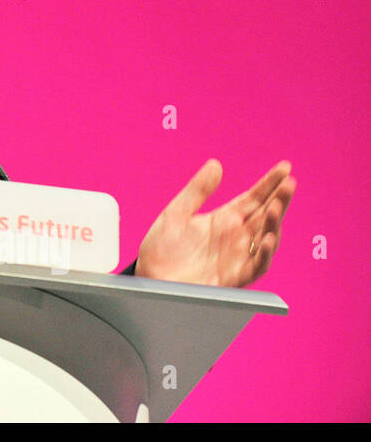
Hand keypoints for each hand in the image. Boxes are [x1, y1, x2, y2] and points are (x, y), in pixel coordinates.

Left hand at [134, 158, 294, 286]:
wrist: (150, 277)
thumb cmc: (162, 248)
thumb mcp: (176, 213)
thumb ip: (197, 191)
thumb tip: (215, 164)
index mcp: (225, 219)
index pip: (254, 198)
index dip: (270, 183)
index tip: (285, 167)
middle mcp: (237, 236)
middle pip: (266, 215)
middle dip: (280, 199)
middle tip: (290, 183)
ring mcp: (239, 256)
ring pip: (266, 237)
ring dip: (274, 223)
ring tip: (275, 207)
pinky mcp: (236, 276)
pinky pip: (257, 265)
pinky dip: (264, 253)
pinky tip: (266, 238)